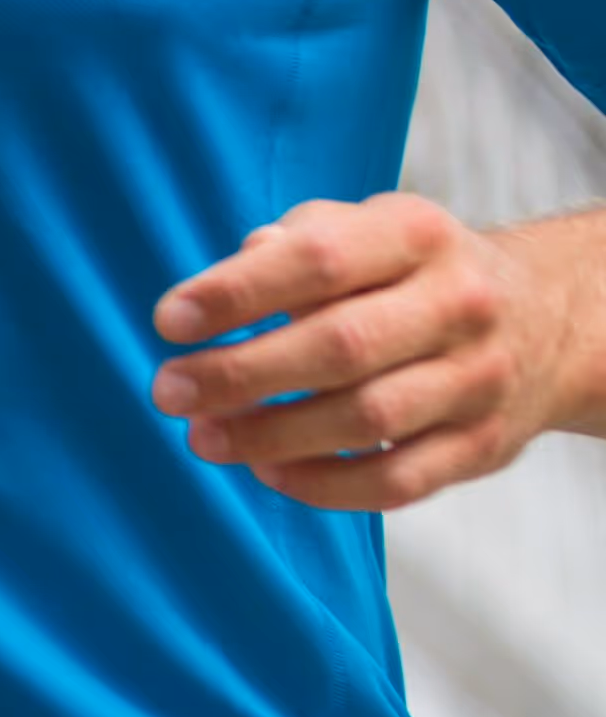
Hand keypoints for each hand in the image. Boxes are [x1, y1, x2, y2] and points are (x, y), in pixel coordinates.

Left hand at [151, 193, 594, 511]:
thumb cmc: (415, 275)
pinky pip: (395, 481)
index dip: (238, 292)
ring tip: (203, 437)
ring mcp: (477, 379)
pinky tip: (267, 471)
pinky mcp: (482, 446)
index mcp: (420, 235)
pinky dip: (322, 485)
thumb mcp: (371, 231)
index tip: (169, 320)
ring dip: (270, 436)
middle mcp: (459, 303)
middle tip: (168, 389)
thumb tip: (233, 272)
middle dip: (241, 374)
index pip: (322, 259)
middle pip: (341, 346)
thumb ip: (301, 241)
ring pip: (367, 420)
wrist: (547, 321)